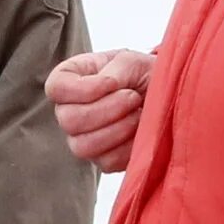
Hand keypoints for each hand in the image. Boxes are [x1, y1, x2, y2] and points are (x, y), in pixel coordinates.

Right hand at [49, 48, 154, 171]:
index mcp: (70, 80)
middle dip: (107, 109)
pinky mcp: (102, 159)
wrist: (167, 97)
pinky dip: (129, 147)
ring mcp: (83, 138)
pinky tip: (140, 132)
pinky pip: (106, 162)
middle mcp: (70, 111)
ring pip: (83, 146)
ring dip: (118, 129)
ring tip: (138, 114)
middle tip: (133, 97)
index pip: (56, 88)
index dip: (83, 89)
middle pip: (69, 120)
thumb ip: (115, 69)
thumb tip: (107, 87)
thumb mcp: (132, 60)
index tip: (112, 83)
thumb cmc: (145, 74)